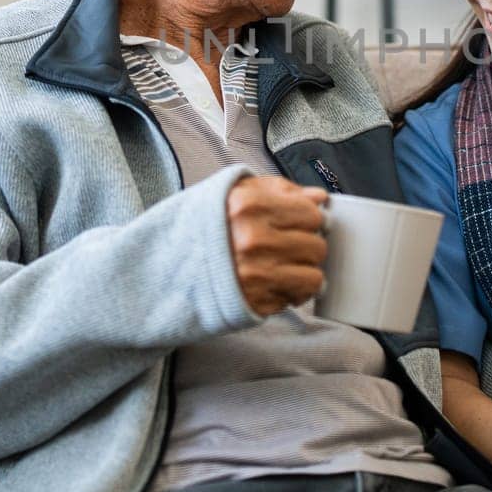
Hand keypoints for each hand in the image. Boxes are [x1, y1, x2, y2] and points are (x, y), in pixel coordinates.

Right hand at [225, 176, 328, 315]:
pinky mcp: (257, 301)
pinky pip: (300, 296)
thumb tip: (319, 197)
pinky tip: (280, 281)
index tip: (300, 223)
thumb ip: (283, 190)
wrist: (172, 266)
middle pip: (317, 245)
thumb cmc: (212, 227)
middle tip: (290, 246)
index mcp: (250, 206)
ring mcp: (256, 273)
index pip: (311, 214)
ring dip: (304, 270)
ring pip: (315, 274)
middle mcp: (253, 240)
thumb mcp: (240, 193)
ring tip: (286, 265)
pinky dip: (295, 290)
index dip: (309, 219)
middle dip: (308, 245)